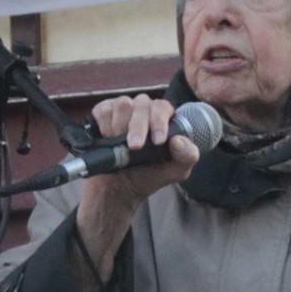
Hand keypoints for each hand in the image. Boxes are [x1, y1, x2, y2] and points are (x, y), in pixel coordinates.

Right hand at [86, 93, 200, 206]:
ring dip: (120, 127)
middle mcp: (143, 109)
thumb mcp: (174, 172)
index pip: (163, 108)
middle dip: (138, 127)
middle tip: (134, 147)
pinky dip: (104, 126)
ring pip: (122, 104)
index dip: (159, 122)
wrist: (118, 187)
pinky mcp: (103, 113)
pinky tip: (107, 139)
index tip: (157, 141)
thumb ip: (187, 156)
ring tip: (119, 145)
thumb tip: (178, 140)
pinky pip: (103, 110)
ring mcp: (123, 109)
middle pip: (142, 104)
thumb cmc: (148, 175)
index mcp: (163, 117)